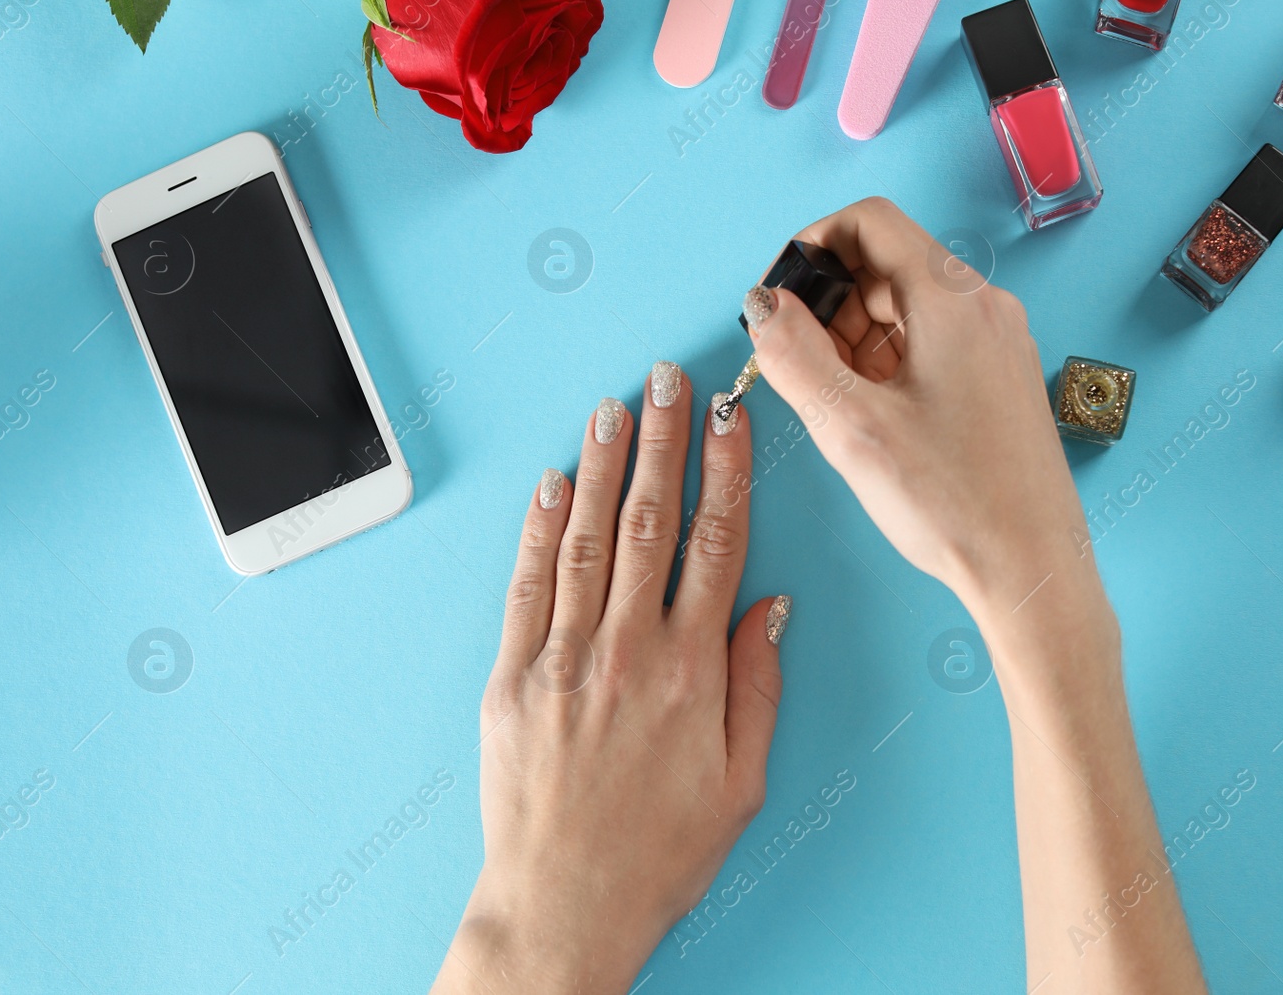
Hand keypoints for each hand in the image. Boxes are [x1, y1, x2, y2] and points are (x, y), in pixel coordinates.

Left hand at [430, 363, 786, 994]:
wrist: (564, 903)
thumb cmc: (659, 852)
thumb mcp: (742, 782)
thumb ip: (757, 686)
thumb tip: (770, 608)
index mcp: (691, 671)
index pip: (717, 543)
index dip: (725, 469)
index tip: (729, 416)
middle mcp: (627, 650)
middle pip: (650, 521)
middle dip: (662, 441)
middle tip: (667, 379)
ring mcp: (563, 658)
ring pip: (586, 538)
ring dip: (603, 465)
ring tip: (614, 406)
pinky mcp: (512, 677)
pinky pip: (527, 585)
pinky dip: (538, 528)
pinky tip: (551, 482)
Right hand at [748, 198, 1114, 661]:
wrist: (1033, 571)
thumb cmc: (954, 504)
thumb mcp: (850, 427)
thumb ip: (793, 354)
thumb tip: (762, 304)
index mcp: (953, 300)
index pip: (869, 222)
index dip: (810, 245)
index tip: (776, 298)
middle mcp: (984, 309)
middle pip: (886, 264)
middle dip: (828, 302)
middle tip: (795, 364)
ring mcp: (997, 345)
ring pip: (906, 307)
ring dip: (854, 336)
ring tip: (832, 401)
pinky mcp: (1000, 380)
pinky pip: (931, 344)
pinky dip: (887, 363)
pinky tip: (869, 415)